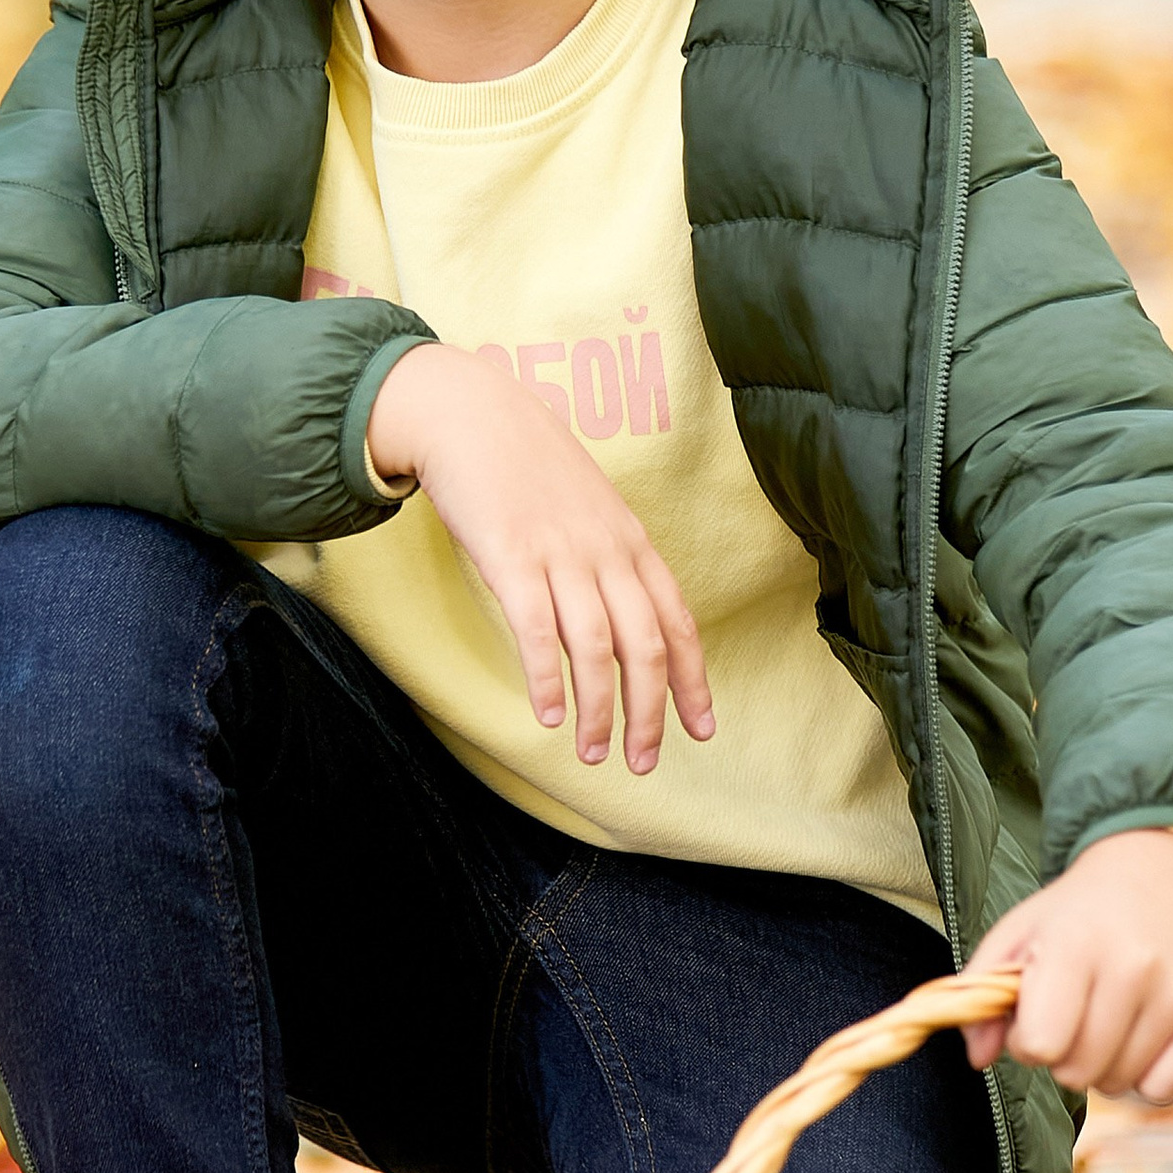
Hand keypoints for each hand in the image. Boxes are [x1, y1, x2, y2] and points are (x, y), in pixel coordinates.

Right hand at [366, 341, 714, 773]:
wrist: (470, 412)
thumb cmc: (526, 465)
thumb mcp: (587, 508)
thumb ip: (608, 559)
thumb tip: (619, 618)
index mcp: (631, 542)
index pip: (678, 623)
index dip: (694, 680)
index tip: (702, 728)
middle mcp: (607, 551)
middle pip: (647, 646)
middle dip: (650, 712)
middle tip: (643, 761)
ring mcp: (561, 554)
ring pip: (597, 648)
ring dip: (600, 709)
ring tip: (595, 752)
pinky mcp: (511, 558)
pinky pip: (538, 630)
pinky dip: (548, 678)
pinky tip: (548, 714)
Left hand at [963, 829, 1172, 1098]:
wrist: (1169, 872)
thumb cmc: (1083, 911)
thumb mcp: (1022, 930)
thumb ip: (983, 990)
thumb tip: (977, 1058)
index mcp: (1076, 944)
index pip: (1039, 1045)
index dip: (1028, 1040)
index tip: (1040, 1015)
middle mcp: (1133, 968)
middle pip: (1077, 1073)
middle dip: (1066, 1055)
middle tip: (1079, 1015)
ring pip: (1120, 1085)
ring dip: (1107, 1064)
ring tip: (1114, 1017)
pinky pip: (1164, 1090)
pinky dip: (1149, 1074)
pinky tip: (1147, 1034)